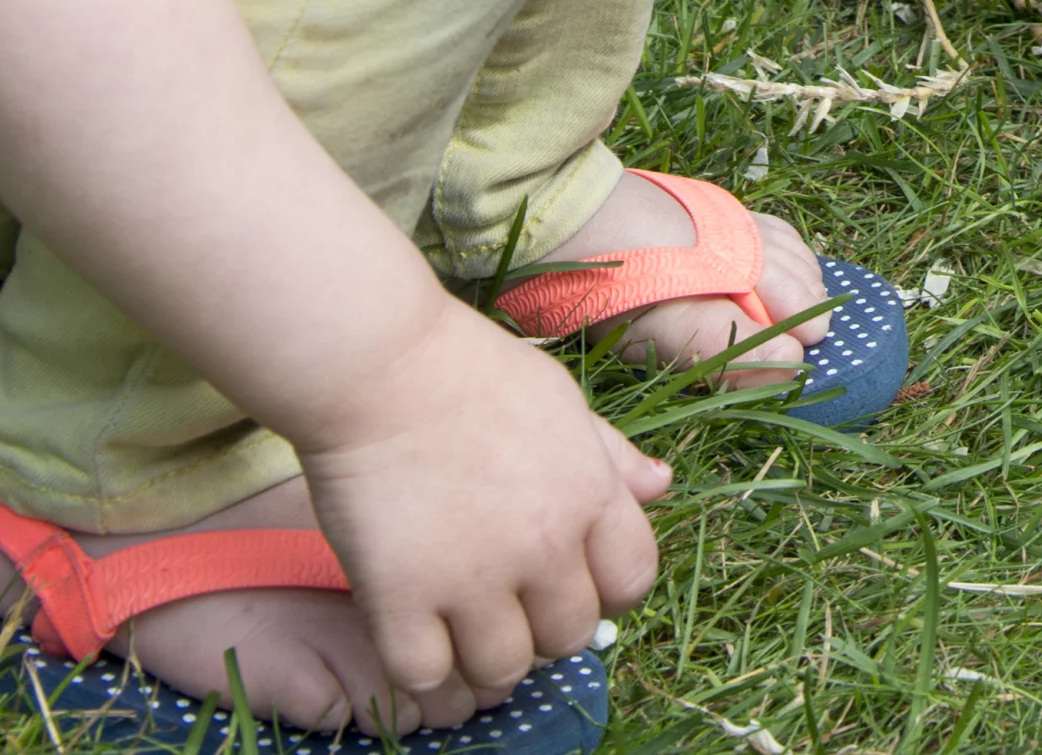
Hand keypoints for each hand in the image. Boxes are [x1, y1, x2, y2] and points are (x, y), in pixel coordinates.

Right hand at [295, 302, 669, 709]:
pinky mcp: (399, 598)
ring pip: (503, 670)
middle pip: (568, 636)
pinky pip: (425, 674)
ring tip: (464, 632)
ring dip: (487, 661)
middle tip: (511, 608)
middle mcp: (544, 545)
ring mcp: (471, 577)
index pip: (631, 581)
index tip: (572, 582)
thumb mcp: (562, 402)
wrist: (380, 367)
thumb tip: (661, 485)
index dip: (606, 591)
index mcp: (590, 495)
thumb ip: (610, 454)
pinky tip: (417, 641)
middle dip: (545, 630)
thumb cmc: (471, 373)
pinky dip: (424, 672)